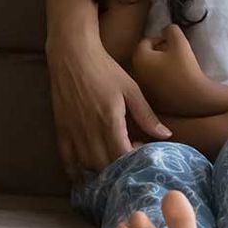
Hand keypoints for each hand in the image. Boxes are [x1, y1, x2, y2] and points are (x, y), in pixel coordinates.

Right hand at [46, 29, 169, 177]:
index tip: (138, 149)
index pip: (121, 156)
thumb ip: (147, 115)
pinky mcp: (61, 130)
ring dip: (100, 170)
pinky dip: (75, 170)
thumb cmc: (105, 69)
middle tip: (126, 157)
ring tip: (110, 162)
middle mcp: (90, 131)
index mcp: (109, 121)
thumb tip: (166, 135)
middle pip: (104, 166)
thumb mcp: (131, 89)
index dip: (132, 160)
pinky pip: (66, 160)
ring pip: (86, 166)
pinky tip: (85, 171)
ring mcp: (73, 132)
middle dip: (118, 168)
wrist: (73, 55)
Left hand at [130, 25, 227, 116]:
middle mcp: (135, 73)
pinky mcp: (149, 101)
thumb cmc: (187, 69)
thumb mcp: (181, 42)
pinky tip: (173, 82)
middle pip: (144, 56)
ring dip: (158, 66)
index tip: (174, 44)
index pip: (146, 41)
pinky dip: (159, 81)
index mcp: (139, 58)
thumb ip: (171, 29)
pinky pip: (152, 84)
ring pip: (147, 71)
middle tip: (174, 55)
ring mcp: (141, 89)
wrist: (196, 99)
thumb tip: (165, 30)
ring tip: (175, 68)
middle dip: (158, 52)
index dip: (161, 39)